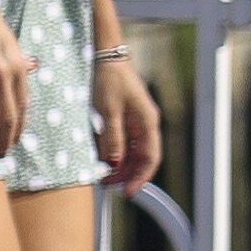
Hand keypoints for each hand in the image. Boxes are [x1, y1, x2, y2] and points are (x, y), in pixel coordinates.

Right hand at [0, 0, 31, 159]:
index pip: (21, 107)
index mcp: (18, 67)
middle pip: (6, 117)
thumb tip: (35, 67)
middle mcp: (2, 75)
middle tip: (0, 155)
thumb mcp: (11, 41)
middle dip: (4, 140)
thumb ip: (21, 59)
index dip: (18, 128)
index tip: (13, 141)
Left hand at [93, 43, 163, 196]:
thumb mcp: (108, 112)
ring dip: (119, 164)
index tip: (127, 192)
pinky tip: (100, 157)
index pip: (150, 158)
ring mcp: (137, 121)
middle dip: (126, 174)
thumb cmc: (109, 81)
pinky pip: (123, 141)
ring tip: (102, 174)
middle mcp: (146, 124)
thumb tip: (115, 164)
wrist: (106, 58)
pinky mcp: (126, 118)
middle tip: (108, 185)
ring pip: (132, 151)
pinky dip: (114, 151)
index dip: (140, 177)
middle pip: (141, 157)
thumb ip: (113, 139)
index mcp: (148, 122)